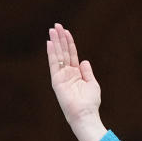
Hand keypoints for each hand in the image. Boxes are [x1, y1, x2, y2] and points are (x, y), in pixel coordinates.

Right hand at [47, 23, 106, 140]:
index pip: (72, 55)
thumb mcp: (92, 83)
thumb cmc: (90, 103)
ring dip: (55, 42)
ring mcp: (61, 77)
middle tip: (56, 25)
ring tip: (52, 29)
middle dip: (60, 39)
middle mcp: (67, 74)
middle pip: (63, 52)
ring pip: (58, 55)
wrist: (85, 114)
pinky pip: (53, 64)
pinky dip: (51, 53)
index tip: (66, 31)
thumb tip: (84, 60)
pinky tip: (50, 43)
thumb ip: (87, 72)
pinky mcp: (56, 81)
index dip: (69, 43)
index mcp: (76, 74)